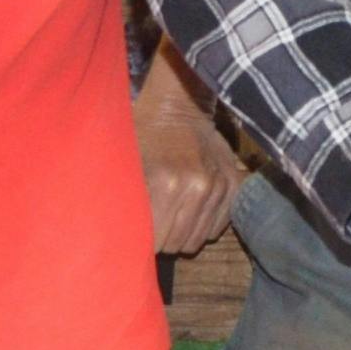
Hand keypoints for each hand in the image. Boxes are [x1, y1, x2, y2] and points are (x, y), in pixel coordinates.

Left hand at [135, 53, 242, 259]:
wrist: (180, 104)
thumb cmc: (145, 132)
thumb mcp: (126, 162)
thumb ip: (125, 200)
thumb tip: (116, 238)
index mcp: (165, 183)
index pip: (155, 242)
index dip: (144, 243)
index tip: (138, 238)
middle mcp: (197, 188)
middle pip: (177, 245)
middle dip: (163, 240)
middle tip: (155, 223)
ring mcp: (219, 188)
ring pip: (198, 240)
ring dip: (183, 234)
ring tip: (172, 215)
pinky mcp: (234, 186)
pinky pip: (218, 228)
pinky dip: (203, 224)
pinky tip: (191, 208)